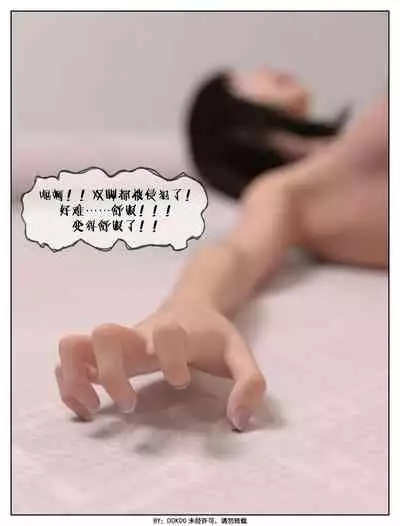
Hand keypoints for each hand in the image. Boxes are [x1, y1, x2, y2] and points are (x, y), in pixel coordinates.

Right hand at [55, 302, 265, 430]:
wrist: (191, 303)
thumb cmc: (211, 333)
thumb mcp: (239, 354)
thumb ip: (249, 384)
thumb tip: (238, 421)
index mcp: (174, 331)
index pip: (166, 333)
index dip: (171, 357)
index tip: (182, 379)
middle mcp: (138, 335)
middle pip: (104, 335)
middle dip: (113, 375)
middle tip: (132, 403)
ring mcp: (117, 343)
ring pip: (73, 346)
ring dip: (76, 379)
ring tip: (96, 407)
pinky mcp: (104, 353)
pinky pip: (68, 362)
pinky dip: (68, 385)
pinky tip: (89, 407)